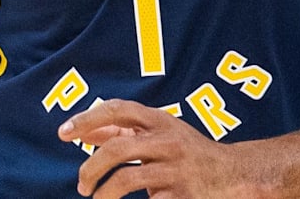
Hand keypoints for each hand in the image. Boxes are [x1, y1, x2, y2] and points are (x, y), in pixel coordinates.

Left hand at [61, 99, 252, 198]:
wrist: (235, 174)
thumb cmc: (189, 152)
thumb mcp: (160, 133)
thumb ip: (125, 132)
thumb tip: (85, 131)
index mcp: (160, 120)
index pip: (117, 110)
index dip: (87, 119)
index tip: (64, 132)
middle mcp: (167, 140)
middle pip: (117, 149)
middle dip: (90, 168)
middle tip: (82, 185)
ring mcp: (175, 168)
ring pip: (126, 179)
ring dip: (104, 194)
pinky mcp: (182, 194)